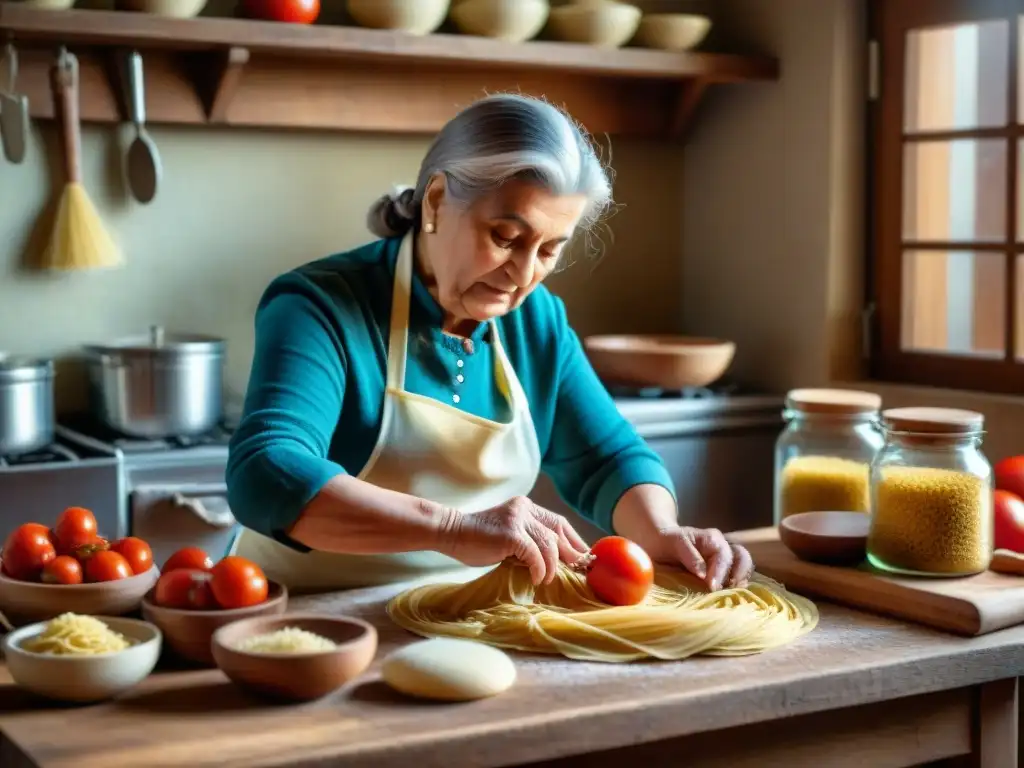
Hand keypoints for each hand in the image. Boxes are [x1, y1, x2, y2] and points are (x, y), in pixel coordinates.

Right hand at [437, 496, 589, 584]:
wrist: (452, 534)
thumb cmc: (478, 541)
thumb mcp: (510, 538)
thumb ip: (529, 543)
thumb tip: (556, 561)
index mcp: (526, 507)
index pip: (558, 522)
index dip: (574, 540)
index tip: (583, 556)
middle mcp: (525, 509)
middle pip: (558, 531)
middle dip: (571, 553)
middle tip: (579, 570)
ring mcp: (518, 519)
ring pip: (549, 544)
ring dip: (552, 566)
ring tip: (547, 579)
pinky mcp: (511, 533)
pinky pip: (535, 554)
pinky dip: (539, 569)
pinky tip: (537, 578)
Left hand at [649, 526, 752, 591]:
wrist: (660, 542)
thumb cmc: (667, 542)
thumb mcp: (675, 544)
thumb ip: (690, 556)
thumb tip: (703, 575)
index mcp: (712, 539)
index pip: (724, 554)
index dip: (720, 571)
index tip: (712, 587)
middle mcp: (723, 547)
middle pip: (742, 557)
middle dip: (738, 574)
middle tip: (729, 590)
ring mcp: (725, 558)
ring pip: (744, 566)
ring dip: (741, 580)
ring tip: (734, 594)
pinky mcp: (724, 570)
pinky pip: (737, 576)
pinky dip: (737, 585)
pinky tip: (731, 596)